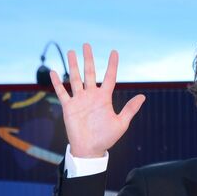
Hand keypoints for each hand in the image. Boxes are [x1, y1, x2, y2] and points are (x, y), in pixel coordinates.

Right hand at [47, 44, 145, 158]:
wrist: (90, 150)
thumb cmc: (106, 139)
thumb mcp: (121, 124)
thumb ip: (130, 109)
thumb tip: (143, 96)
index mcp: (104, 98)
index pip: (110, 77)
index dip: (112, 65)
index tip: (114, 52)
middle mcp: (91, 96)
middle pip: (90, 73)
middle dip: (88, 59)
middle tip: (87, 45)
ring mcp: (79, 100)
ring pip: (75, 78)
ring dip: (73, 65)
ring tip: (72, 52)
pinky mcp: (69, 107)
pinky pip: (62, 92)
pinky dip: (57, 82)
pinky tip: (53, 72)